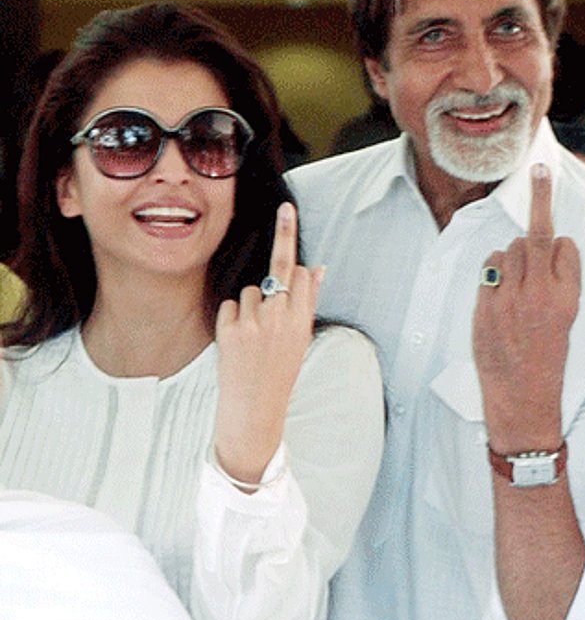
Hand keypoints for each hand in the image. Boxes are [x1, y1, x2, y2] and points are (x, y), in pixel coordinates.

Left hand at [213, 202, 321, 485]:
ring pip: (251, 291)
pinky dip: (232, 318)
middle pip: (282, 268)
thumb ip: (307, 303)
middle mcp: (283, 319)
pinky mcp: (231, 329)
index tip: (289, 215)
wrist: (255, 410)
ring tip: (253, 337)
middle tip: (285, 208)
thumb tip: (319, 269)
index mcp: (303, 322)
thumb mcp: (301, 340)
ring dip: (250, 306)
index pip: (304, 274)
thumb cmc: (279, 373)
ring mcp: (257, 323)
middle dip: (285, 235)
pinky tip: (238, 341)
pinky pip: (231, 306)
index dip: (295, 256)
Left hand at [473, 164, 580, 452]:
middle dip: (539, 197)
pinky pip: (489, 267)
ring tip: (514, 284)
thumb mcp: (566, 319)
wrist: (523, 398)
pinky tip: (498, 290)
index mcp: (570, 298)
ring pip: (510, 248)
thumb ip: (559, 281)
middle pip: (536, 236)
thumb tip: (547, 244)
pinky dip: (493, 271)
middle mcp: (542, 295)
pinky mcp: (486, 307)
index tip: (556, 216)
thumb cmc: (546, 358)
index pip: (566, 246)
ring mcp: (512, 300)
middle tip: (539, 168)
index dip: (559, 243)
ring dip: (511, 255)